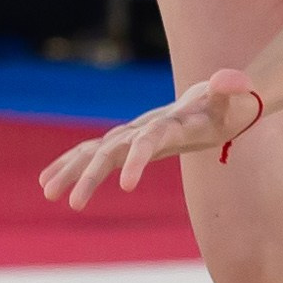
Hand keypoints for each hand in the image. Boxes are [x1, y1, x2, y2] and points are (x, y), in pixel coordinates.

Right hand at [38, 70, 262, 208]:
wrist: (214, 96)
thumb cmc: (226, 106)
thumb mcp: (234, 102)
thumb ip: (231, 89)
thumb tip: (234, 79)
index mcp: (170, 123)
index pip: (149, 141)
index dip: (137, 160)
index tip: (127, 187)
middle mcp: (143, 128)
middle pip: (112, 150)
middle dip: (91, 175)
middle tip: (72, 204)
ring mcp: (132, 135)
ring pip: (95, 152)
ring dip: (71, 171)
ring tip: (48, 193)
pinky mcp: (127, 143)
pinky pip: (93, 155)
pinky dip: (70, 166)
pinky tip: (48, 181)